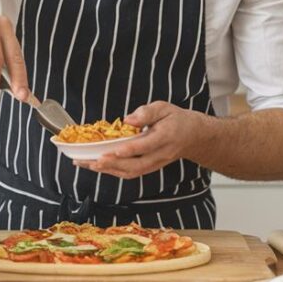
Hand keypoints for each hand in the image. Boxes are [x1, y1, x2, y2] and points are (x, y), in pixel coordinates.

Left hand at [75, 101, 208, 178]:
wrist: (193, 137)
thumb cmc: (177, 120)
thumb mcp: (165, 108)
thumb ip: (147, 112)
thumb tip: (128, 119)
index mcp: (166, 137)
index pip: (147, 145)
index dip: (130, 149)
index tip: (115, 150)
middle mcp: (160, 154)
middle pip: (136, 165)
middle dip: (113, 165)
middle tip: (94, 161)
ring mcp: (155, 164)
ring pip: (132, 172)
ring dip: (109, 170)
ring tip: (89, 164)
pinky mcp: (150, 168)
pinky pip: (131, 173)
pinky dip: (113, 171)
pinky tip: (99, 166)